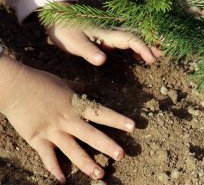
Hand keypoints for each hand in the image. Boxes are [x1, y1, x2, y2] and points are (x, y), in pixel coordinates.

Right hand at [0, 55, 134, 183]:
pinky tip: (63, 181)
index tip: (133, 127)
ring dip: (87, 164)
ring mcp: (52, 131)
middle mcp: (67, 120)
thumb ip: (80, 92)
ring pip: (73, 150)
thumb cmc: (41, 83)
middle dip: (107, 146)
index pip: (101, 113)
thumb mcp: (65, 85)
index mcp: (76, 105)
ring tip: (100, 174)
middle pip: (91, 135)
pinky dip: (54, 169)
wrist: (16, 87)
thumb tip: (91, 92)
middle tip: (121, 155)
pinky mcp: (38, 139)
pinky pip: (47, 157)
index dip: (117, 120)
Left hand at [45, 20, 161, 65]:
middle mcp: (113, 33)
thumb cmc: (66, 31)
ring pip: (135, 38)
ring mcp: (112, 34)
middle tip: (167, 51)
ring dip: (148, 44)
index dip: (143, 47)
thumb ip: (88, 51)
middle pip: (138, 36)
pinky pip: (128, 41)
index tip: (152, 58)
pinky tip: (141, 55)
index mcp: (107, 34)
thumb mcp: (74, 43)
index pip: (130, 39)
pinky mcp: (109, 38)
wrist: (59, 18)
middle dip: (153, 42)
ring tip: (161, 53)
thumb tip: (103, 61)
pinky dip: (138, 47)